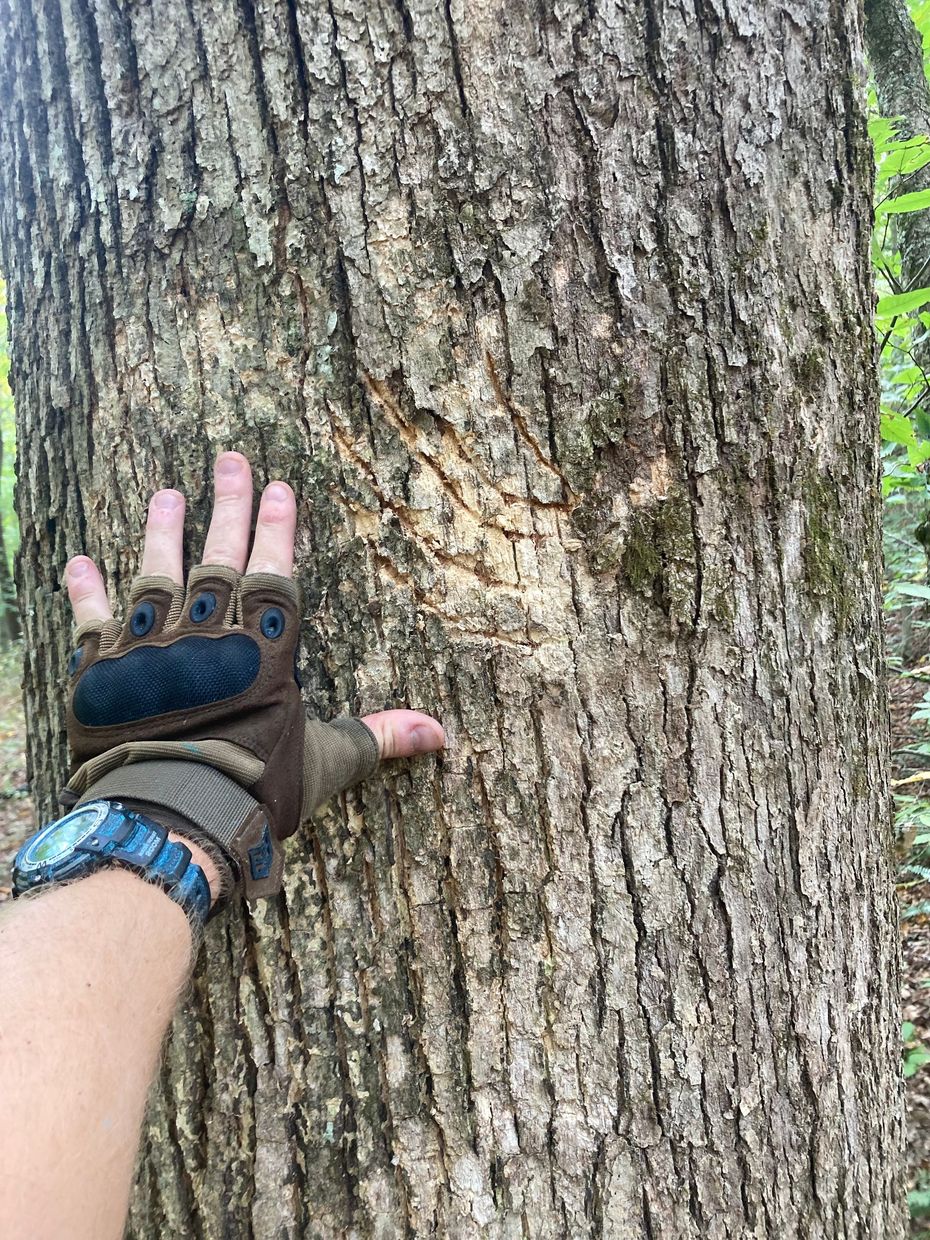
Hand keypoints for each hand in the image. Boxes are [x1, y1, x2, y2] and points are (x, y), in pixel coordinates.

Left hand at [62, 451, 444, 899]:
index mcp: (263, 650)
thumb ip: (377, 736)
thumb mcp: (326, 761)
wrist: (173, 812)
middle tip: (230, 461)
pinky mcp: (103, 671)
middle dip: (229, 508)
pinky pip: (93, 622)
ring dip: (162, 533)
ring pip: (159, 574)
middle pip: (220, 558)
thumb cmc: (256, 787)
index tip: (280, 487)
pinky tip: (79, 561)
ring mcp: (152, 647)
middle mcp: (208, 634)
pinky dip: (85, 593)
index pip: (274, 574)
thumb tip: (441, 734)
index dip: (278, 530)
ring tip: (168, 495)